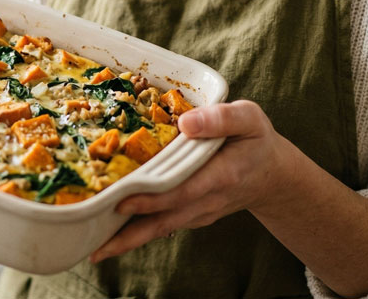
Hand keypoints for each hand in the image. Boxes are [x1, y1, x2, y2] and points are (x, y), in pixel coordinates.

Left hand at [90, 100, 293, 262]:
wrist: (272, 175)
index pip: (183, 190)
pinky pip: (162, 226)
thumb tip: (185, 122)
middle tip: (95, 236)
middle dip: (131, 231)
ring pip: (160, 228)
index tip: (124, 202)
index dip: (154, 198)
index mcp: (222, 174)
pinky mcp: (191, 215)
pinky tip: (110, 237)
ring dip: (128, 240)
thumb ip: (221, 118)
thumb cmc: (256, 140)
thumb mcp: (249, 119)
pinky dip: (137, 233)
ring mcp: (199, 212)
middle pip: (165, 219)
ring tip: (95, 250)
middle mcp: (208, 200)